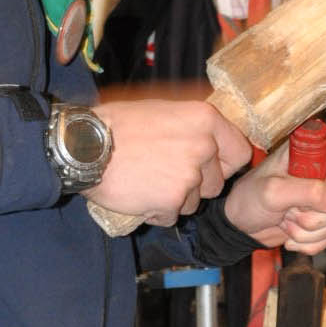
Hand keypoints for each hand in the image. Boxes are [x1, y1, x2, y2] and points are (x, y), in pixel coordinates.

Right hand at [86, 99, 251, 227]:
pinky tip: (138, 195)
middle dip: (195, 185)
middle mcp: (204, 146)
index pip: (240, 151)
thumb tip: (210, 139)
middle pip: (215, 183)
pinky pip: (172, 216)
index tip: (210, 166)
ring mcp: (189, 176)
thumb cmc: (117, 125)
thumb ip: (191, 126)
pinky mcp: (171, 201)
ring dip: (175, 199)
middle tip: (165, 173)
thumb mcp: (161, 110)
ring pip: (194, 202)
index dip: (224, 163)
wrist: (85, 146)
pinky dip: (156, 212)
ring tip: (147, 181)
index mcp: (205, 119)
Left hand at [222, 143, 325, 253]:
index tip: (305, 199)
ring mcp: (324, 199)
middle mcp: (322, 175)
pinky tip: (289, 235)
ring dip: (307, 232)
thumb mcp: (274, 192)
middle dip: (312, 217)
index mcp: (312, 155)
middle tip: (287, 211)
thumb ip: (308, 192)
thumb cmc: (250, 198)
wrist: (240, 224)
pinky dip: (309, 243)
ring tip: (284, 221)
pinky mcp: (322, 220)